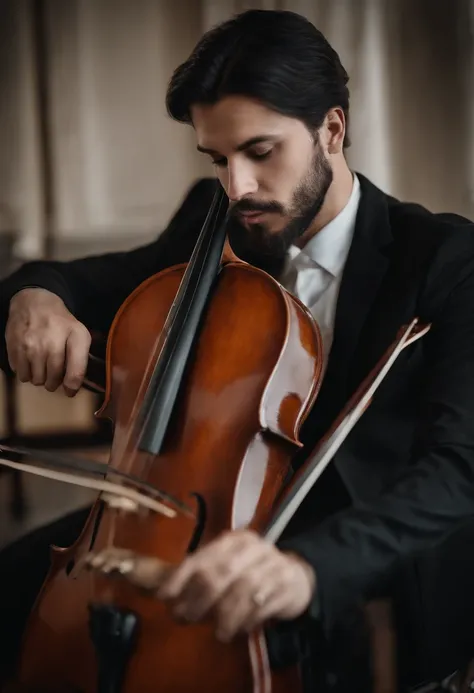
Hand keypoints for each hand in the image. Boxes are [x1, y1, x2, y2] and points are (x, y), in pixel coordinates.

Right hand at [5, 288, 90, 395]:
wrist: (34, 303)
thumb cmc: (60, 323)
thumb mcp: (79, 334)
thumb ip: (80, 359)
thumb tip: (72, 387)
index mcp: (75, 337)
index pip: (75, 373)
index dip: (72, 388)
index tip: (70, 390)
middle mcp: (52, 342)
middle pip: (52, 380)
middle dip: (54, 381)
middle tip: (53, 372)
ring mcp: (31, 345)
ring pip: (35, 380)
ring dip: (39, 377)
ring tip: (41, 364)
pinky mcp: (14, 347)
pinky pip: (20, 374)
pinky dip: (25, 372)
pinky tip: (30, 360)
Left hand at [86, 530, 316, 641]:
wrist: (295, 577)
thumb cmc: (247, 575)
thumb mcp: (217, 570)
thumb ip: (185, 576)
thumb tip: (136, 576)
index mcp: (228, 541)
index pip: (198, 559)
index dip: (178, 579)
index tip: (162, 598)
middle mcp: (249, 546)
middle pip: (217, 574)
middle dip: (197, 600)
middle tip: (185, 618)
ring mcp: (270, 562)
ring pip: (242, 591)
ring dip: (225, 615)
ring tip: (219, 631)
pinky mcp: (286, 582)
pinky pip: (264, 604)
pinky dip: (249, 619)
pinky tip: (242, 627)